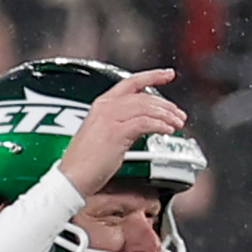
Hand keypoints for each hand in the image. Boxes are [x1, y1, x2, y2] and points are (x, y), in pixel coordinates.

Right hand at [55, 68, 185, 196]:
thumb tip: (140, 125)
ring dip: (166, 115)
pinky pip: (144, 123)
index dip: (152, 76)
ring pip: (146, 108)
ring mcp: (109, 118)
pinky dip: (160, 125)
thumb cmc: (84, 163)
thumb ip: (119, 124)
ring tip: (178, 123)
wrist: (71, 177)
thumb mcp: (101, 135)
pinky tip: (168, 131)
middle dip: (166, 105)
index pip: (131, 83)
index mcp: (101, 105)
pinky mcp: (115, 132)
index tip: (168, 74)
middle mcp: (105, 107)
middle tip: (179, 114)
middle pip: (144, 97)